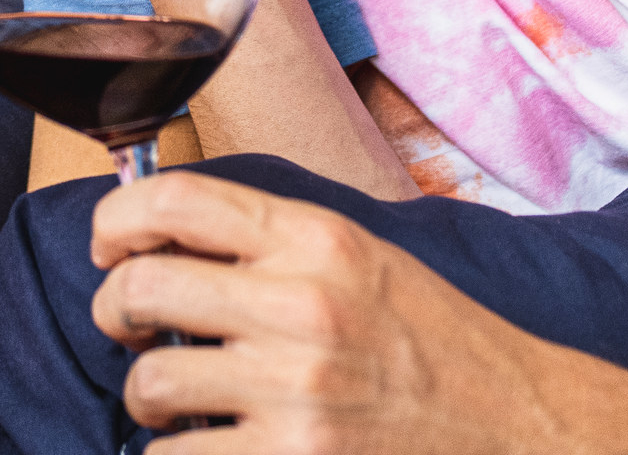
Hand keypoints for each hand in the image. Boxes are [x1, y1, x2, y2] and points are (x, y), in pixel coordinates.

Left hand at [87, 172, 627, 452]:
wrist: (520, 429)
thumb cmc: (434, 346)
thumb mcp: (363, 263)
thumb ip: (273, 245)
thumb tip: (160, 237)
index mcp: (317, 239)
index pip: (175, 199)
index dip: (115, 222)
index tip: (107, 249)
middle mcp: (302, 305)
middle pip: (139, 290)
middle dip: (116, 316)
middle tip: (134, 336)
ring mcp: (296, 391)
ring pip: (148, 386)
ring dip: (149, 401)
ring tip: (180, 406)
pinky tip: (215, 450)